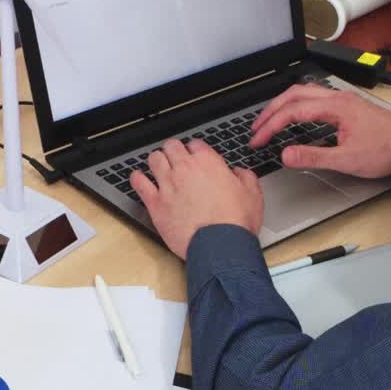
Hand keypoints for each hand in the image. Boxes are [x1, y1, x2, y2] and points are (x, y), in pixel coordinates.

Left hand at [129, 139, 263, 258]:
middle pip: (171, 146)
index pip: (195, 144)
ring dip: (157, 161)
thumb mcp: (252, 194)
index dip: (195, 150)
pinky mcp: (156, 203)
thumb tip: (238, 172)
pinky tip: (139, 179)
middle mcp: (185, 169)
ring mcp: (168, 185)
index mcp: (208, 162)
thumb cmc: (236, 222)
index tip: (195, 157)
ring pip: (154, 159)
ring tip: (159, 167)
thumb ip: (245, 177)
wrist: (221, 245)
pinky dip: (137, 178)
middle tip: (176, 159)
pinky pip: (139, 183)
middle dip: (174, 151)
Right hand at [250, 84, 390, 177]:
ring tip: (269, 121)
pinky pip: (315, 97)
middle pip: (294, 94)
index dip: (271, 126)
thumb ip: (313, 157)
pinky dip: (297, 105)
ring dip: (283, 105)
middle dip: (270, 111)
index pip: (292, 111)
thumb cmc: (387, 150)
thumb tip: (286, 154)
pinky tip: (295, 117)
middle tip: (255, 129)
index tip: (258, 140)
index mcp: (336, 107)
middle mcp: (338, 97)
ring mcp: (343, 99)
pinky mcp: (347, 105)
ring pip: (304, 92)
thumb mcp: (347, 160)